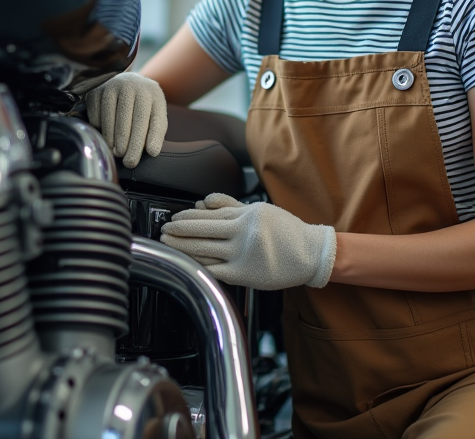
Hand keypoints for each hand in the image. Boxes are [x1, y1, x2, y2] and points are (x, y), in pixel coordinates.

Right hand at [85, 72, 166, 167]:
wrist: (127, 83)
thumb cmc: (144, 105)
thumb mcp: (156, 113)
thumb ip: (156, 131)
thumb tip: (152, 151)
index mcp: (150, 91)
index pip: (147, 118)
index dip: (148, 138)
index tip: (150, 154)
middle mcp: (130, 85)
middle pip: (127, 120)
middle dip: (129, 144)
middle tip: (129, 162)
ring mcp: (110, 86)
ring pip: (109, 119)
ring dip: (113, 140)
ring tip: (118, 153)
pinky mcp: (95, 92)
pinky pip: (96, 116)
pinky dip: (100, 129)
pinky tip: (106, 138)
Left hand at [160, 194, 335, 289]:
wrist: (310, 253)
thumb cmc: (285, 230)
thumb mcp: (258, 209)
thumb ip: (231, 204)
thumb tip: (205, 200)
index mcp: (244, 215)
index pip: (207, 214)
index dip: (186, 217)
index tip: (174, 218)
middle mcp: (241, 233)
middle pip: (200, 230)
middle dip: (178, 231)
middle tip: (164, 231)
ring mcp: (241, 254)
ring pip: (204, 249)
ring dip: (182, 247)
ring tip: (168, 244)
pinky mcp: (244, 274)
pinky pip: (214, 269)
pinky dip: (198, 265)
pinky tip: (186, 262)